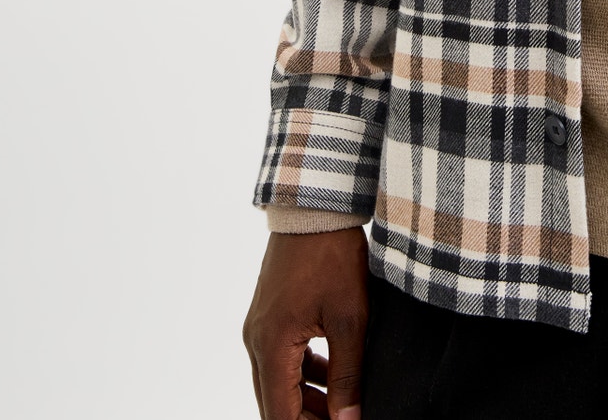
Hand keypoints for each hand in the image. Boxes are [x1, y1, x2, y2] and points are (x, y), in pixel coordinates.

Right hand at [243, 227, 369, 419]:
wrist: (315, 208)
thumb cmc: (332, 255)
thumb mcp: (350, 318)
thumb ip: (347, 375)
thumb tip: (348, 419)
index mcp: (272, 346)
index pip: (279, 415)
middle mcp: (256, 341)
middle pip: (274, 403)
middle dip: (306, 418)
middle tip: (342, 418)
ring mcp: (259, 327)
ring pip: (277, 382)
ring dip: (304, 399)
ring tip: (341, 405)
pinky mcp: (268, 315)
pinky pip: (280, 358)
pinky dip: (301, 374)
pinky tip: (330, 374)